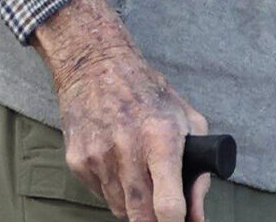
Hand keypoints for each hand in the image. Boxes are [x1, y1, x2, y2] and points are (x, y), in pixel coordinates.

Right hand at [32, 0, 210, 221]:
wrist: (97, 69)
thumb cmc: (151, 96)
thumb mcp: (188, 122)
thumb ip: (198, 173)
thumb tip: (198, 218)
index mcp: (161, 137)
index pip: (166, 203)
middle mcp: (127, 149)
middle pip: (140, 215)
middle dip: (155, 221)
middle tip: (165, 211)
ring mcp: (98, 157)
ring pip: (121, 208)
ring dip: (136, 205)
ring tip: (144, 175)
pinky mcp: (77, 162)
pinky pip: (101, 195)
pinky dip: (116, 191)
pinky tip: (121, 165)